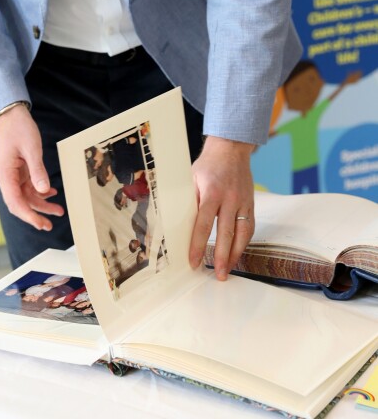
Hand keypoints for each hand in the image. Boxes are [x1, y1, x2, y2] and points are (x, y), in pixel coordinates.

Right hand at [0, 104, 64, 230]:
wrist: (11, 114)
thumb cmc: (18, 128)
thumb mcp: (31, 148)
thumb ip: (37, 171)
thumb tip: (43, 191)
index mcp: (5, 174)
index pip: (15, 202)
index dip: (28, 215)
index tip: (41, 224)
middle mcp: (7, 178)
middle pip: (20, 203)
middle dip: (35, 215)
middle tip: (50, 225)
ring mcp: (13, 175)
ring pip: (26, 196)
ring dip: (41, 204)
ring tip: (58, 211)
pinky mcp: (19, 170)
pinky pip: (29, 186)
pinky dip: (40, 191)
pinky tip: (52, 193)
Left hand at [189, 136, 254, 279]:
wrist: (230, 148)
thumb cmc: (207, 164)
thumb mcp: (191, 178)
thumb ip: (187, 200)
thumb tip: (173, 223)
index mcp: (212, 192)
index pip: (203, 224)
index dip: (198, 245)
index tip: (194, 261)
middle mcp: (230, 198)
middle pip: (226, 233)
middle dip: (222, 257)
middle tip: (219, 276)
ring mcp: (243, 201)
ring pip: (242, 233)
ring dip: (236, 254)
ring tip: (229, 270)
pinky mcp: (251, 203)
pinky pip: (249, 227)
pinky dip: (244, 242)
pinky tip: (237, 253)